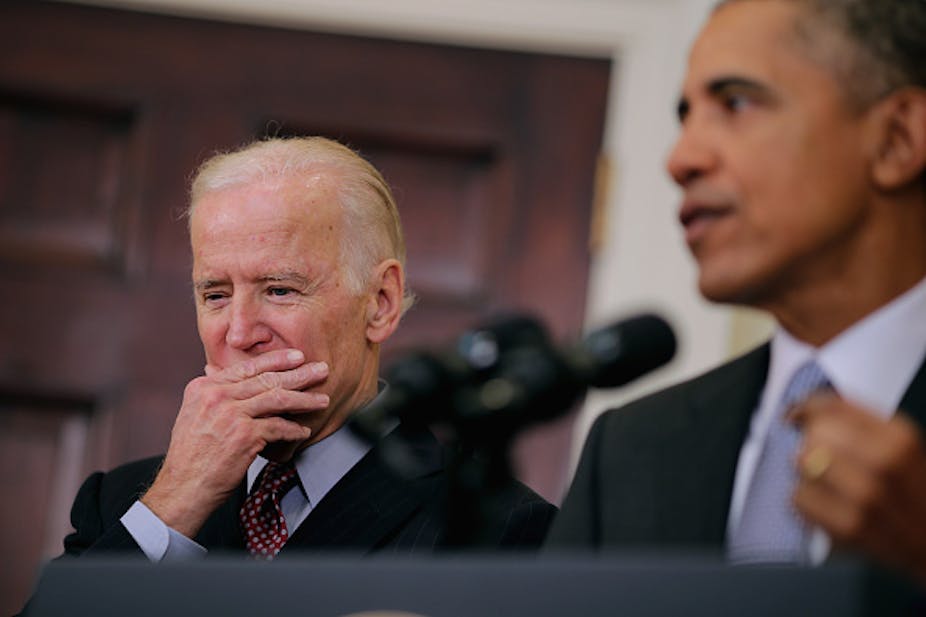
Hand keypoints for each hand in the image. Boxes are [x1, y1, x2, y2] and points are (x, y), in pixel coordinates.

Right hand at [141, 349, 328, 537]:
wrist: (183, 487)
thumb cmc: (191, 456)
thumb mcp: (195, 415)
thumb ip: (214, 395)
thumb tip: (226, 375)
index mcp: (204, 387)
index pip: (247, 368)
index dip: (277, 360)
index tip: (297, 357)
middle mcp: (216, 396)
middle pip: (267, 380)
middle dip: (299, 374)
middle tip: (322, 370)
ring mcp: (230, 415)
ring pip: (278, 399)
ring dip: (305, 399)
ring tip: (322, 399)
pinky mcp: (244, 436)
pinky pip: (279, 427)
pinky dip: (294, 429)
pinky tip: (304, 431)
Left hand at [791, 395, 925, 583]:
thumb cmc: (911, 490)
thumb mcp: (897, 444)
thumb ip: (853, 419)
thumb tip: (800, 410)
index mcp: (897, 437)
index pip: (830, 407)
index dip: (806, 408)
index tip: (797, 416)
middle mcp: (884, 464)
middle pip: (813, 434)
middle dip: (812, 443)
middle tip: (826, 458)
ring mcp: (866, 497)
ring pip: (802, 463)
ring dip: (808, 472)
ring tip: (832, 484)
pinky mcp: (849, 527)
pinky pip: (798, 498)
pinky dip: (806, 500)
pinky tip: (828, 505)